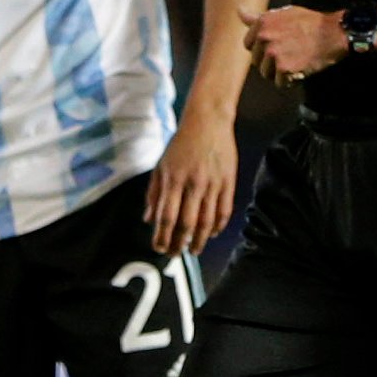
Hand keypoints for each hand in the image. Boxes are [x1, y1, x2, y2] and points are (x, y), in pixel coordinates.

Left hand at [147, 108, 237, 256]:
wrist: (208, 121)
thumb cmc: (181, 144)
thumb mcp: (161, 166)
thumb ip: (154, 193)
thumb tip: (148, 219)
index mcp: (173, 179)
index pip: (166, 216)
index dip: (162, 236)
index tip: (159, 248)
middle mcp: (193, 184)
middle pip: (187, 223)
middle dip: (180, 243)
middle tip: (175, 254)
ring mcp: (213, 184)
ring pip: (207, 221)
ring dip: (200, 240)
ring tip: (194, 250)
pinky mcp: (228, 182)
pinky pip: (224, 210)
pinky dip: (219, 226)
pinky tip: (213, 234)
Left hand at [242, 5, 347, 86]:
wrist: (332, 33)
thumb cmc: (309, 22)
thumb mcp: (282, 14)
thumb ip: (258, 17)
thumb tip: (239, 11)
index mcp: (262, 24)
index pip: (248, 45)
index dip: (262, 48)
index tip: (276, 46)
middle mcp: (264, 38)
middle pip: (257, 61)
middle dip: (270, 61)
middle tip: (289, 53)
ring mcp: (274, 54)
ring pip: (266, 74)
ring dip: (280, 73)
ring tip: (295, 60)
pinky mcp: (284, 69)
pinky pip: (280, 83)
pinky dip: (291, 81)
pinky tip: (300, 68)